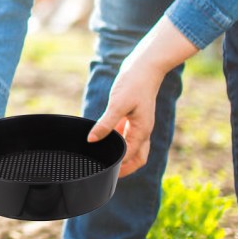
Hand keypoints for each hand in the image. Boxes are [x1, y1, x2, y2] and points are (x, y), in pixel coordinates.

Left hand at [88, 17, 197, 176]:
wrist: (145, 65)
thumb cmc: (134, 82)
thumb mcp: (118, 103)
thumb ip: (106, 123)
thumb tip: (92, 140)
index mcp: (142, 130)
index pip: (131, 156)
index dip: (119, 166)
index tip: (104, 171)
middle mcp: (143, 130)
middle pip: (138, 158)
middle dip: (126, 168)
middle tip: (108, 173)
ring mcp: (139, 123)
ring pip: (133, 147)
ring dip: (122, 155)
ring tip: (105, 160)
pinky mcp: (133, 116)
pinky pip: (127, 134)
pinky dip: (119, 141)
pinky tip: (105, 139)